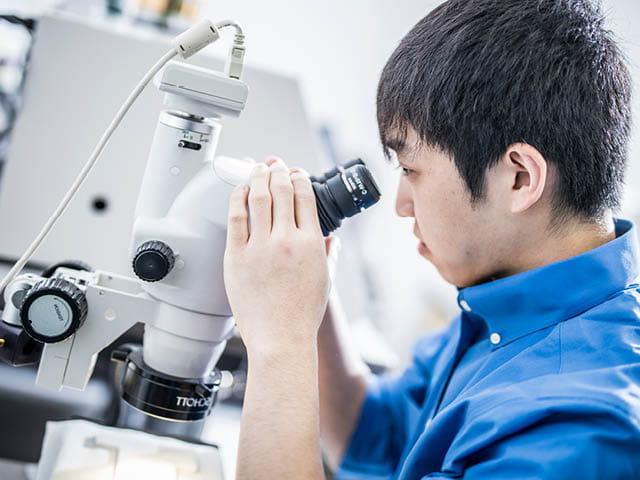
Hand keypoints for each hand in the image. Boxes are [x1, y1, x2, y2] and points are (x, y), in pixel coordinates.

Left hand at [223, 158, 330, 355]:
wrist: (280, 339)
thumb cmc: (303, 314)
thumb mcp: (325, 279)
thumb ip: (328, 253)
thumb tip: (331, 237)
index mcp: (311, 243)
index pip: (305, 196)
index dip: (299, 178)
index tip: (296, 172)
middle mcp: (286, 240)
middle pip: (280, 190)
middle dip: (278, 170)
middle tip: (274, 164)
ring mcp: (260, 248)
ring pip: (257, 197)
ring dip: (257, 176)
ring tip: (256, 169)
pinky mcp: (236, 257)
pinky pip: (235, 218)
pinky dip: (237, 198)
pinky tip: (239, 191)